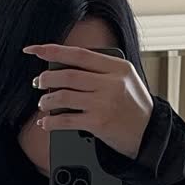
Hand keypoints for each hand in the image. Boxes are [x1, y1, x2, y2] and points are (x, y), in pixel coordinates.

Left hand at [23, 43, 153, 158]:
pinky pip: (66, 120)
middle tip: (38, 83)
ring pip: (64, 96)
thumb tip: (65, 66)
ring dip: (47, 100)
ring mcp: (105, 103)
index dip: (53, 50)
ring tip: (43, 103)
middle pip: (68, 75)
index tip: (34, 49)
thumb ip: (102, 69)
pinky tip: (46, 123)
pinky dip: (51, 122)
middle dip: (46, 78)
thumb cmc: (134, 107)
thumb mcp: (126, 79)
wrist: (150, 135)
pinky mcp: (98, 123)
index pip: (79, 54)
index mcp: (117, 67)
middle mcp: (111, 83)